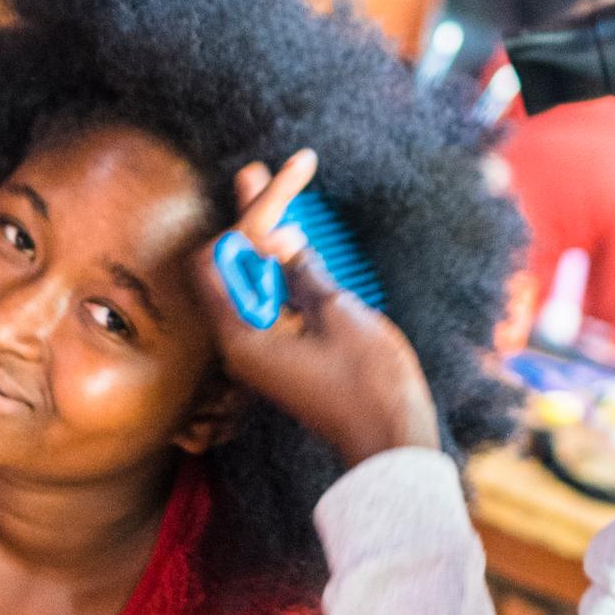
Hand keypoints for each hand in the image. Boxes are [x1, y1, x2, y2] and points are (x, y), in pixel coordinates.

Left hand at [194, 152, 440, 469]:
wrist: (392, 444)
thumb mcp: (340, 315)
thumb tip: (282, 240)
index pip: (222, 258)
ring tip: (274, 188)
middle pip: (232, 267)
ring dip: (264, 239)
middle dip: (250, 218)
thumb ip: (306, 273)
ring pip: (252, 282)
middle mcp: (243, 344)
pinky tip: (294, 242)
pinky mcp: (285, 356)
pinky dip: (281, 268)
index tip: (273, 179)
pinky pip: (272, 302)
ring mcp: (264, 352)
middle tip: (257, 170)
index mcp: (243, 336)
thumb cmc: (370, 386)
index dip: (248, 215)